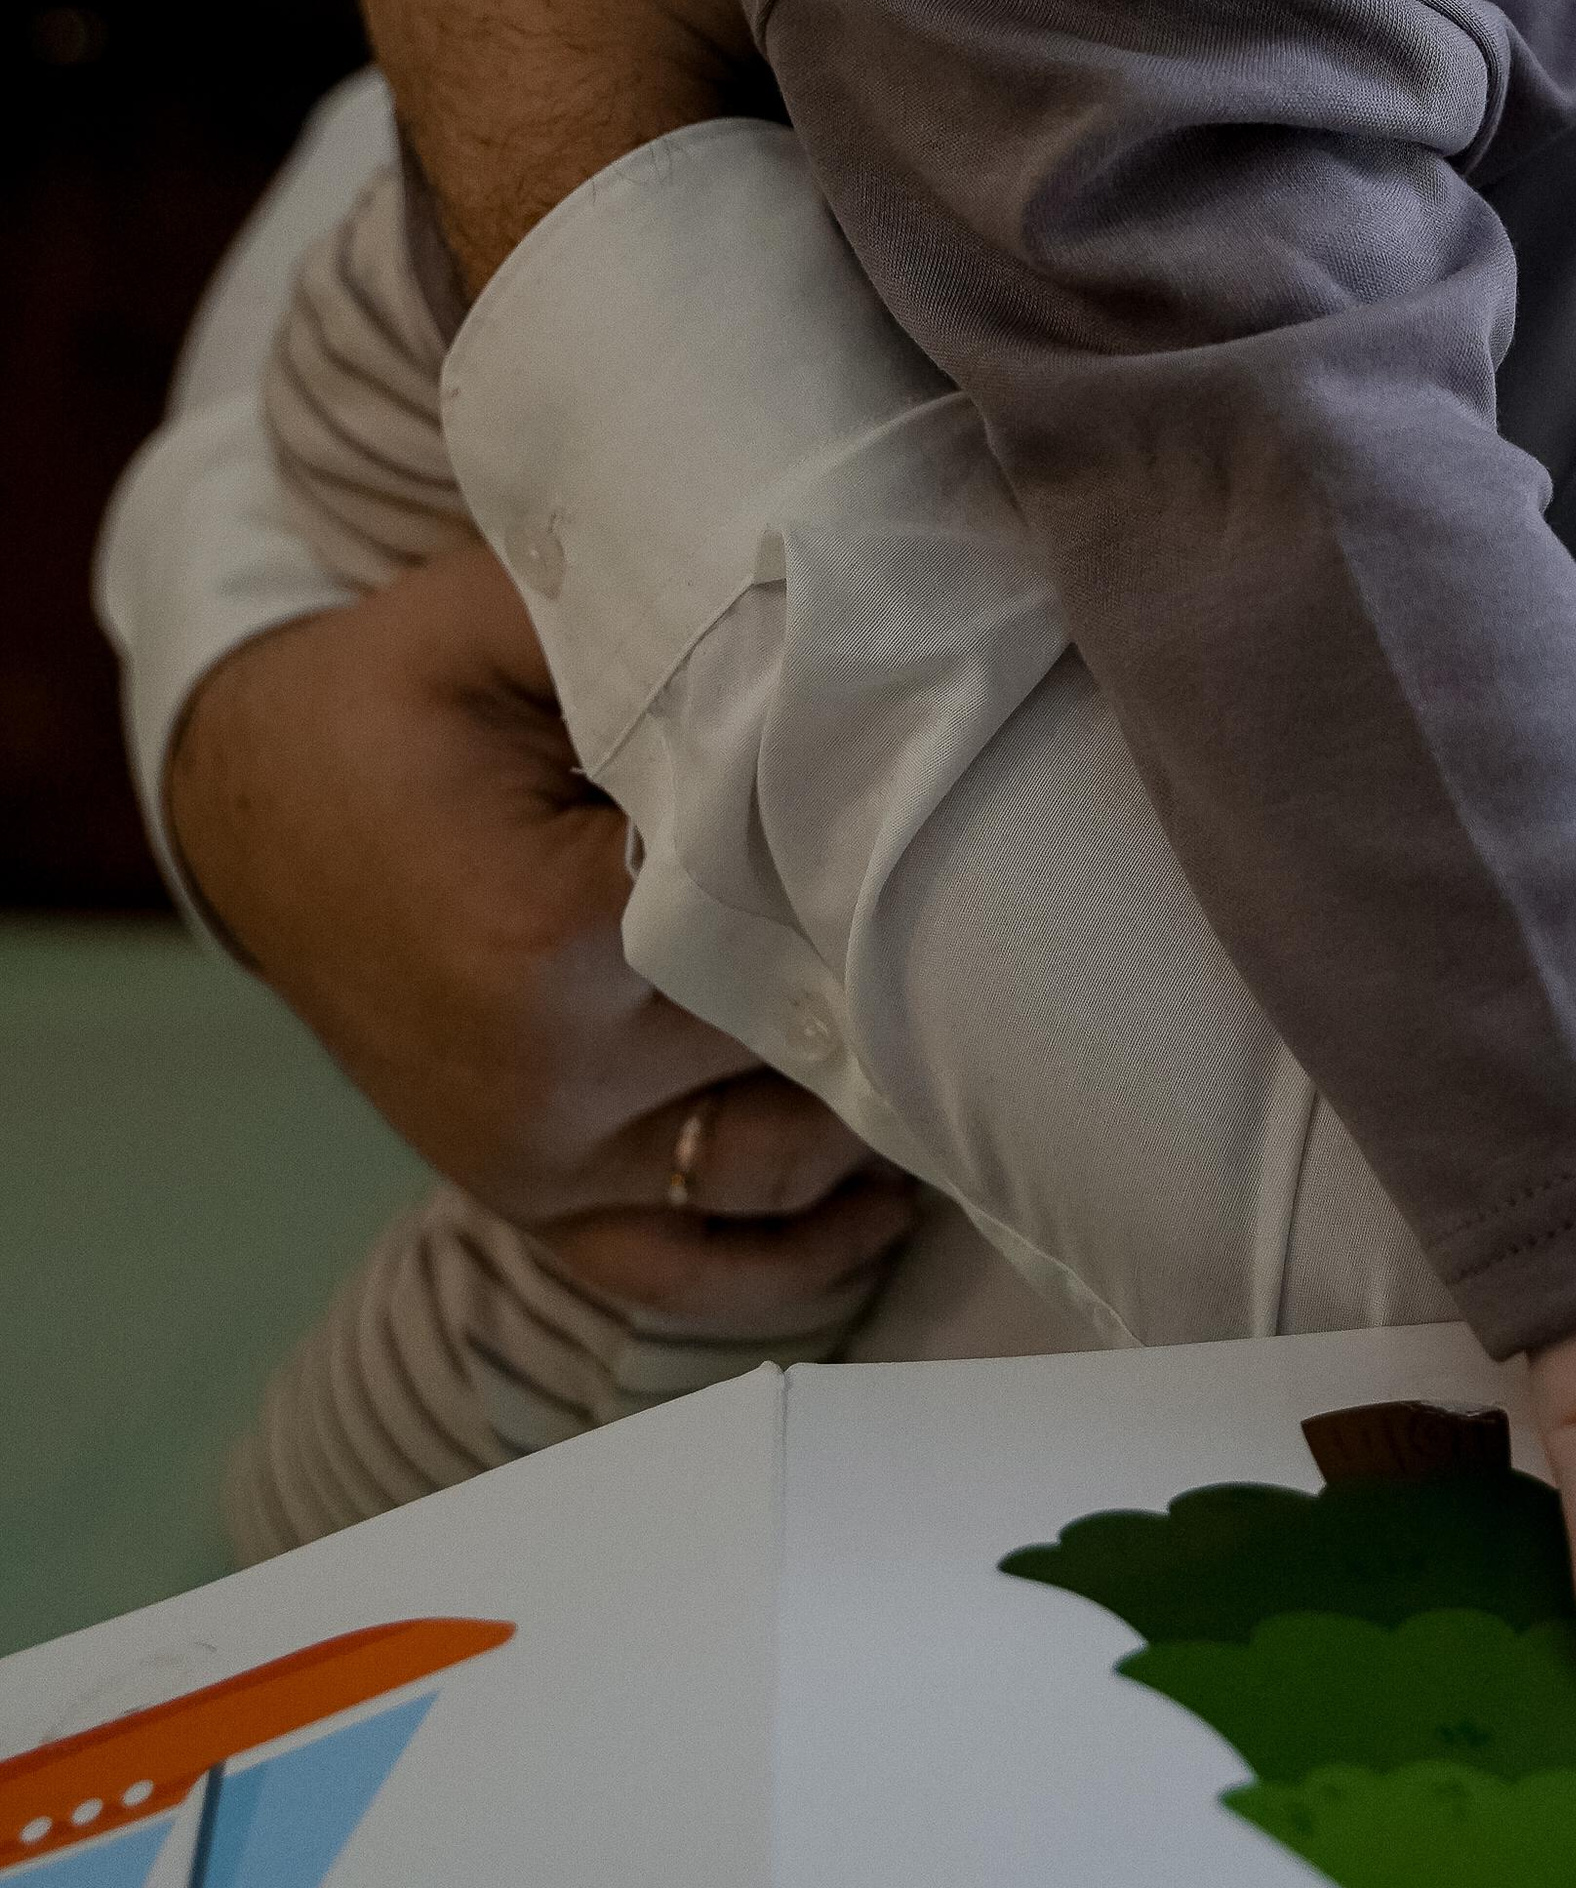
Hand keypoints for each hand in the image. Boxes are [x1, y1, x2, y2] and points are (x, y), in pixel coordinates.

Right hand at [166, 539, 913, 1325]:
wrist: (257, 803)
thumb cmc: (405, 696)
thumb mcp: (508, 616)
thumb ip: (657, 624)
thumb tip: (830, 628)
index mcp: (552, 935)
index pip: (790, 919)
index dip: (885, 867)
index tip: (969, 823)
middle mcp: (551, 1080)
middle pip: (802, 1046)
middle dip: (902, 980)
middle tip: (1005, 912)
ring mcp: (542, 1163)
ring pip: (773, 1173)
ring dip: (876, 1113)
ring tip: (978, 1028)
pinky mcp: (537, 1203)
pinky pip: (689, 1271)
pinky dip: (797, 1256)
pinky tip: (889, 1200)